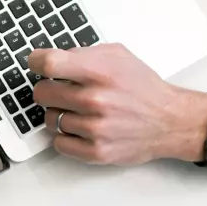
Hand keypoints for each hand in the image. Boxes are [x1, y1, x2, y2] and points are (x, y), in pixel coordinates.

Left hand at [28, 43, 206, 164]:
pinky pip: (58, 143)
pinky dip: (65, 136)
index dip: (36, 62)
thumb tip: (50, 58)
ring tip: (79, 111)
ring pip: (49, 119)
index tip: (36, 64)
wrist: (171, 121)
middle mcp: (96, 100)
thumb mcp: (118, 56)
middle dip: (48, 90)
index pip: (49, 63)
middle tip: (61, 91)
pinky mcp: (96, 152)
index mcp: (100, 72)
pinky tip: (80, 128)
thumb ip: (83, 53)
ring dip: (59, 114)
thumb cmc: (143, 88)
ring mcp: (95, 128)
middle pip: (41, 93)